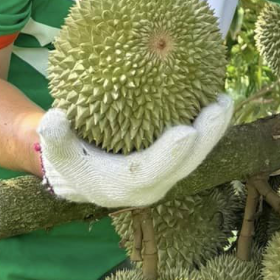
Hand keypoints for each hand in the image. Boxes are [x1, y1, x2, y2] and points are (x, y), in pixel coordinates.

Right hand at [36, 94, 233, 207]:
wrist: (80, 175)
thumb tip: (53, 119)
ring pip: (196, 155)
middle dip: (206, 137)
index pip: (151, 172)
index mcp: (123, 187)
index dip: (169, 154)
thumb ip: (53, 137)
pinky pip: (193, 144)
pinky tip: (215, 93)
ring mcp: (165, 174)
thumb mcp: (55, 149)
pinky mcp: (172, 163)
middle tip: (220, 106)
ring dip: (214, 129)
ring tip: (226, 98)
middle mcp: (151, 186)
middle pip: (185, 164)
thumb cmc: (68, 158)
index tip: (186, 132)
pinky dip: (205, 124)